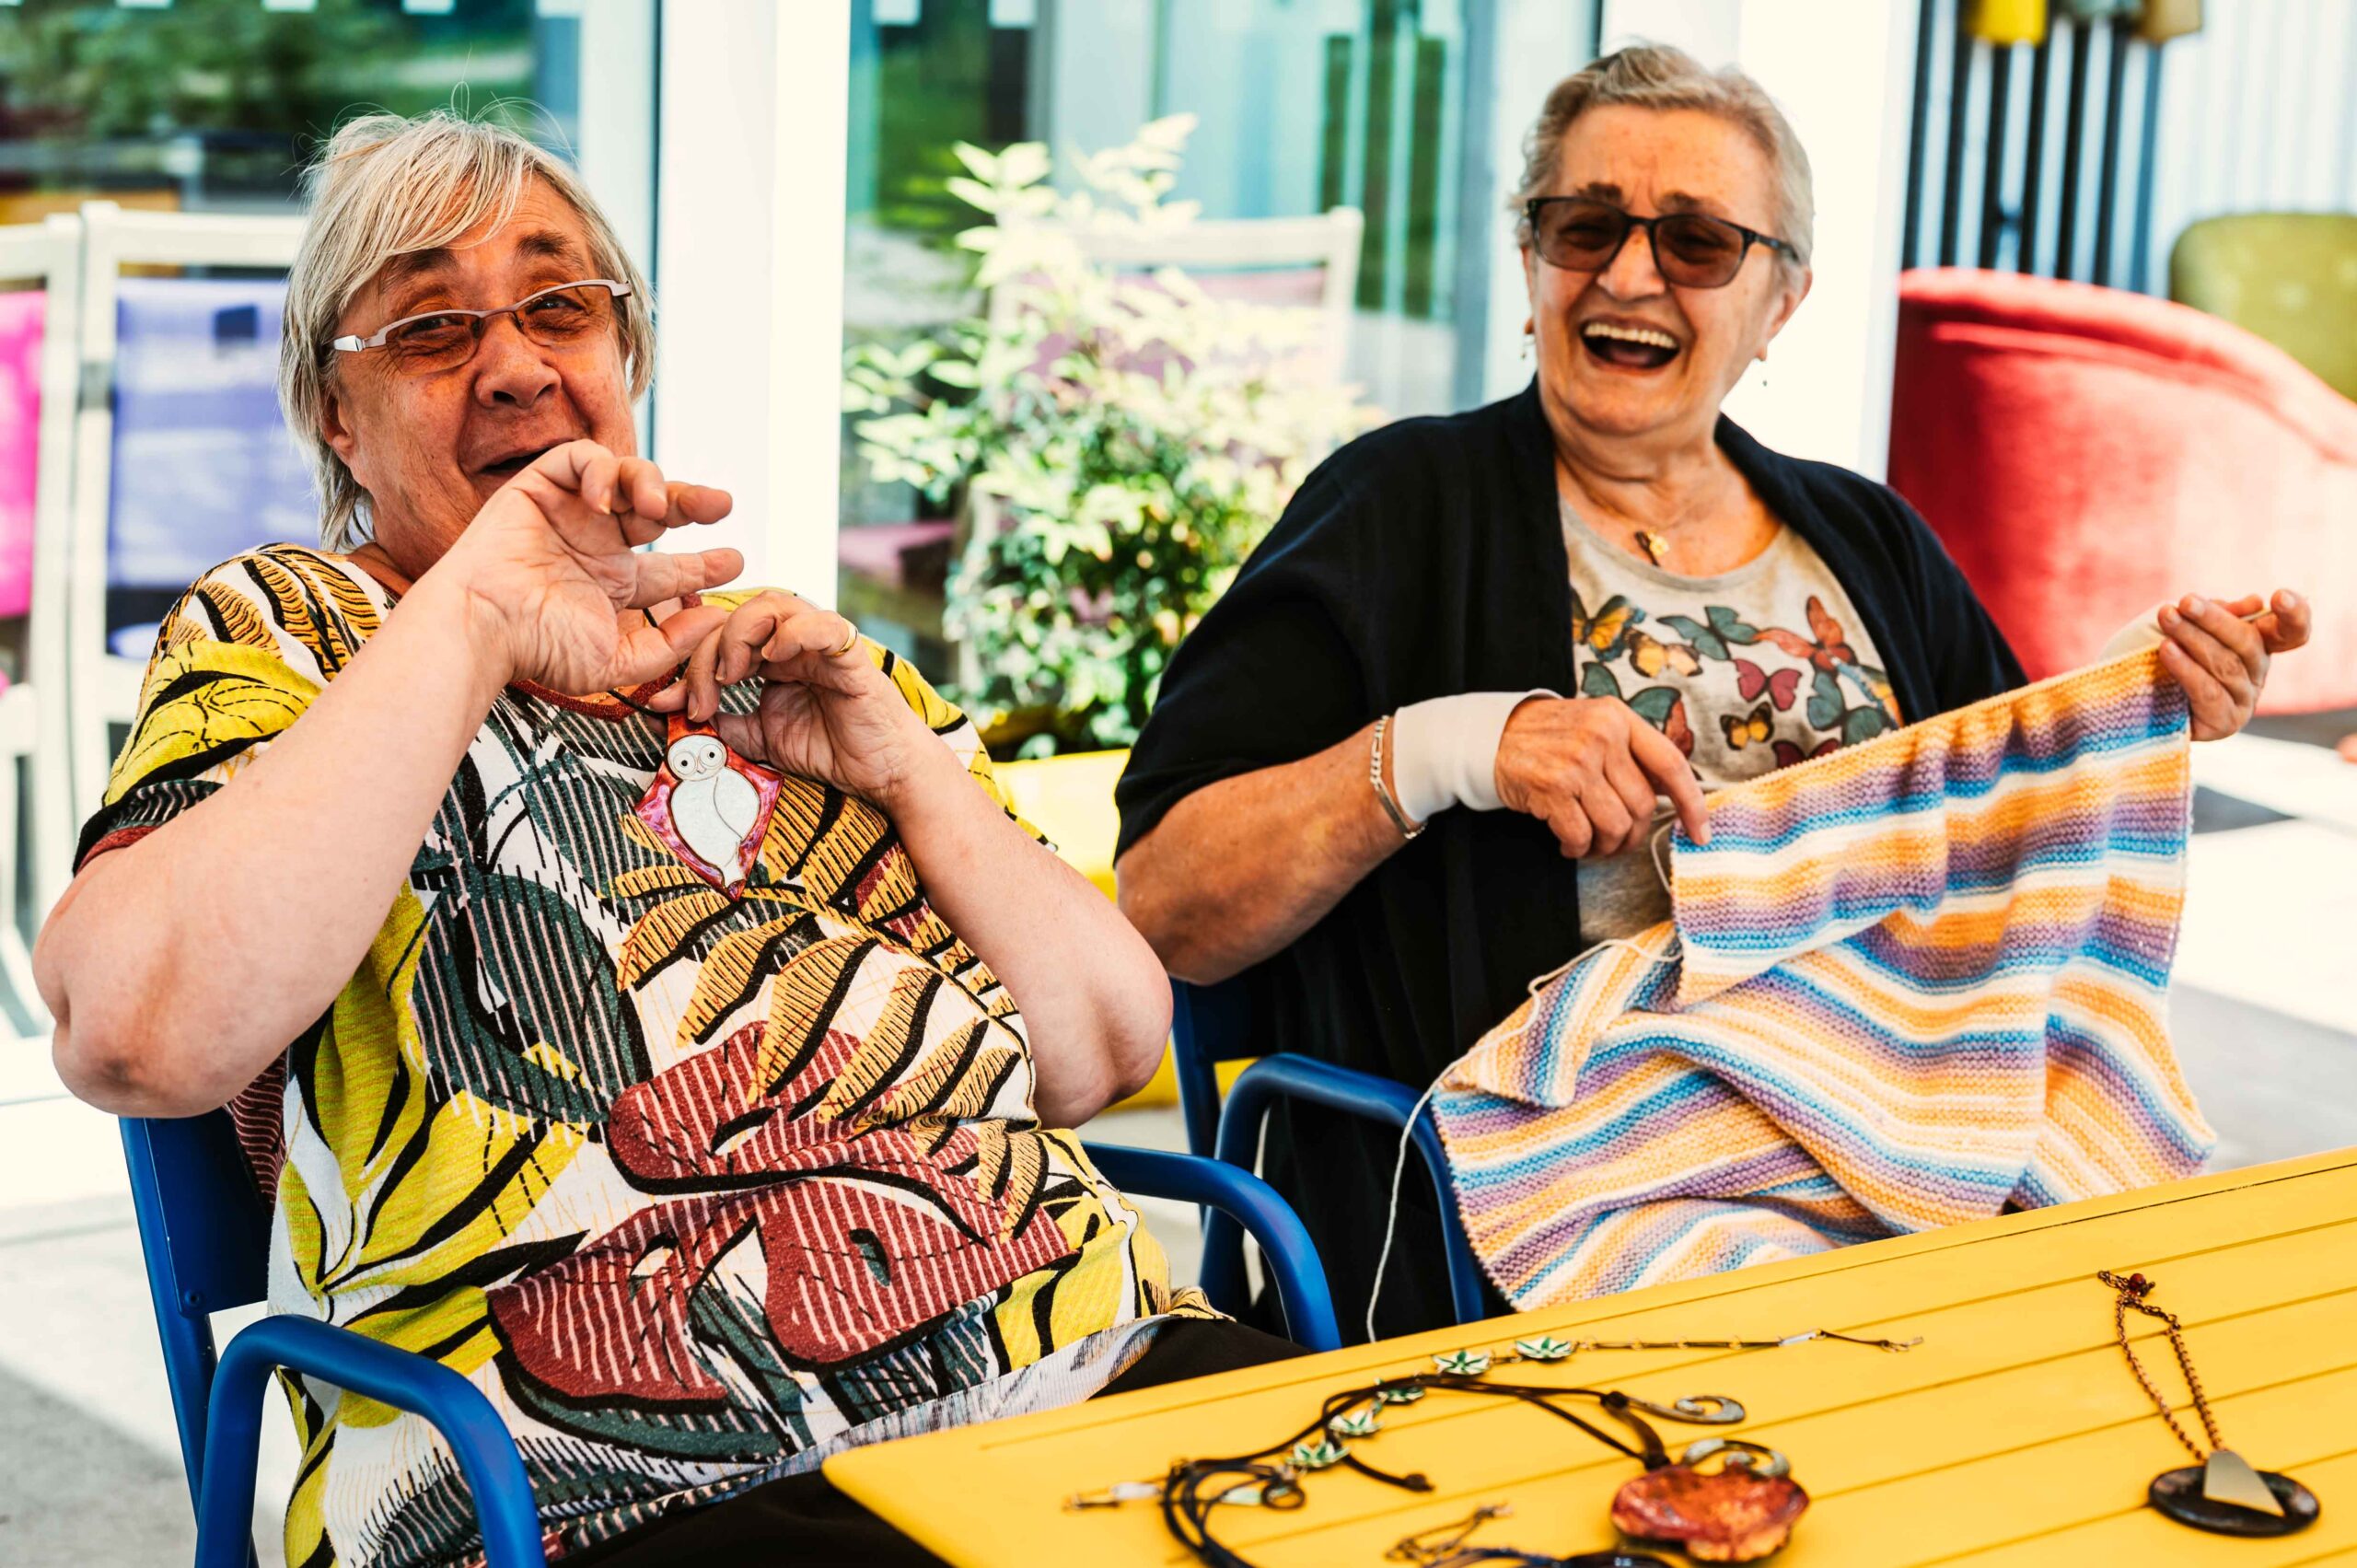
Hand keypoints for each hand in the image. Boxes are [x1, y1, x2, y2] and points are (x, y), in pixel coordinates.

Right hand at [431, 440, 742, 694]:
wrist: (486, 628)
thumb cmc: (538, 648)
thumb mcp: (617, 660)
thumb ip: (669, 645)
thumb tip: (713, 618)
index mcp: (615, 583)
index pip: (671, 567)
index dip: (706, 562)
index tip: (734, 562)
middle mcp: (597, 544)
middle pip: (658, 509)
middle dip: (692, 502)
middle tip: (719, 505)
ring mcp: (570, 513)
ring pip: (626, 475)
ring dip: (652, 483)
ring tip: (658, 508)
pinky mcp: (540, 486)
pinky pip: (579, 457)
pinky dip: (598, 470)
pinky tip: (603, 502)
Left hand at [647, 592, 937, 805]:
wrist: (883, 772)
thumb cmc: (833, 749)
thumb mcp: (761, 737)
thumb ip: (726, 722)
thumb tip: (680, 713)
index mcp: (775, 657)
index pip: (722, 637)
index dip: (691, 663)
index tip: (670, 700)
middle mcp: (796, 643)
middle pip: (739, 615)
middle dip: (707, 652)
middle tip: (700, 696)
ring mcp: (823, 644)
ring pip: (775, 605)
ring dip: (742, 634)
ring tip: (733, 672)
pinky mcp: (850, 655)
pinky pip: (823, 625)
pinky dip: (795, 632)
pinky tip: (775, 656)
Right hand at [1493, 696, 1708, 857]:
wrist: (1491, 736)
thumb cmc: (1550, 738)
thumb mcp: (1595, 727)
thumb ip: (1631, 755)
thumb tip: (1672, 797)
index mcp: (1619, 718)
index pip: (1670, 764)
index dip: (1691, 803)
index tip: (1700, 832)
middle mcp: (1601, 735)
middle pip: (1642, 805)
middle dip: (1632, 834)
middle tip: (1617, 842)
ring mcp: (1576, 761)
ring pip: (1615, 824)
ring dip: (1606, 846)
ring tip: (1590, 844)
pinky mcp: (1551, 787)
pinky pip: (1582, 835)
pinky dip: (1578, 848)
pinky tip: (1568, 843)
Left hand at [2156, 590, 2308, 741]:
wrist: (2128, 693)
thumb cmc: (2160, 649)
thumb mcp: (2188, 622)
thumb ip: (2220, 613)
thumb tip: (2256, 603)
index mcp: (2259, 644)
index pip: (2292, 631)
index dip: (2294, 614)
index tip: (2279, 596)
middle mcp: (2257, 672)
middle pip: (2248, 643)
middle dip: (2214, 620)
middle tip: (2185, 602)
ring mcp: (2244, 700)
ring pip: (2226, 665)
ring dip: (2193, 638)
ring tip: (2167, 618)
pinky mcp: (2224, 723)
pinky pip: (2208, 692)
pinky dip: (2186, 668)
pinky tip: (2167, 650)